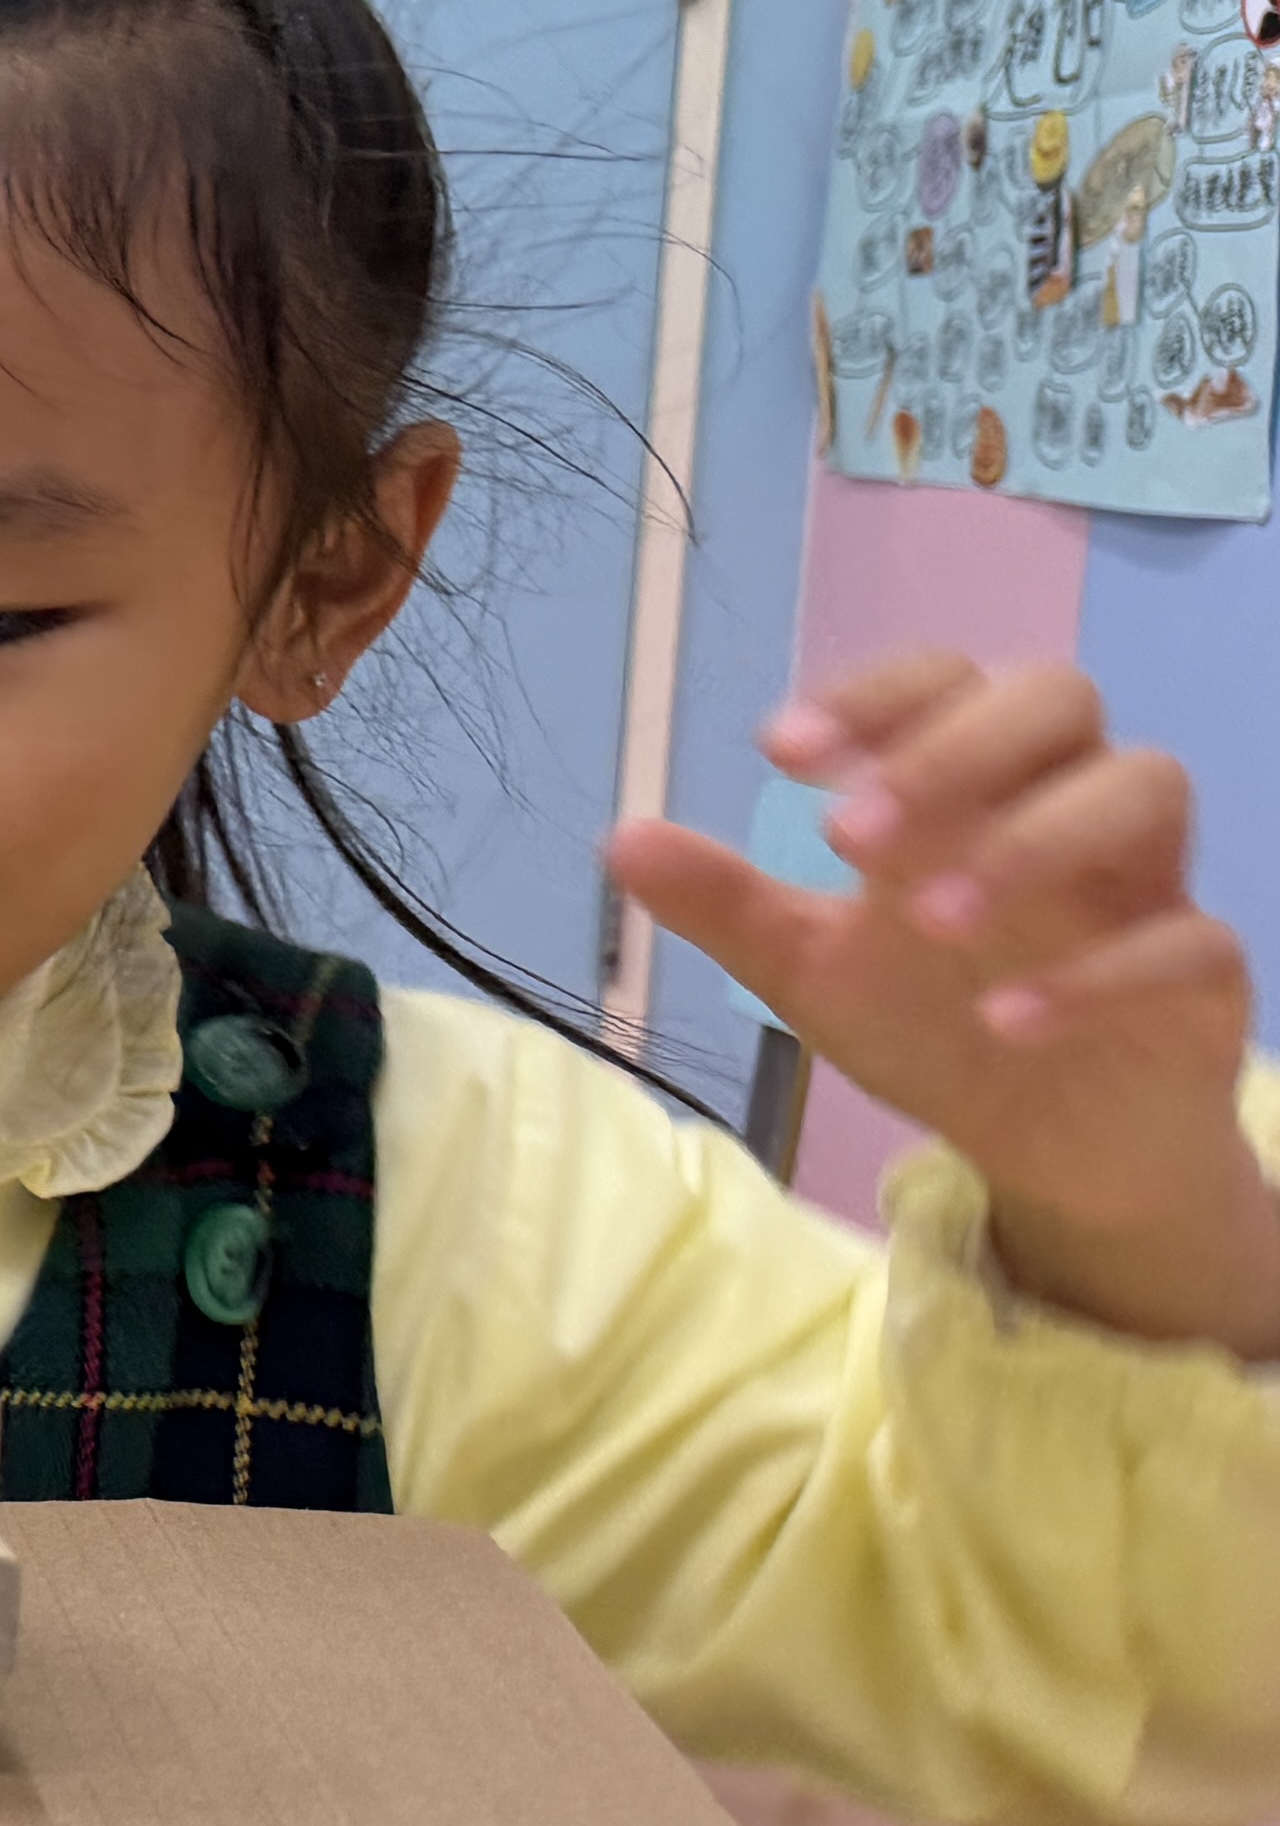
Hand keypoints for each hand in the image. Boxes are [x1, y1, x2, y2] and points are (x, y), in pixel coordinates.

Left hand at [610, 650, 1279, 1356]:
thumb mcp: (811, 968)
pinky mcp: (1203, 974)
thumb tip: (621, 838)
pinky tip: (1005, 1020)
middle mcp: (1067, 805)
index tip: (781, 749)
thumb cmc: (932, 1022)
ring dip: (1030, 841)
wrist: (1041, 1144)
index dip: (875, 694)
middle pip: (1057, 696)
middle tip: (845, 834)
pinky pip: (1186, 940)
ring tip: (928, 919)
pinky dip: (1096, 974)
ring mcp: (1147, 881)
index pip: (947, 681)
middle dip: (953, 748)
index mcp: (977, 786)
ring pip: (1145, 785)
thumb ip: (728, 903)